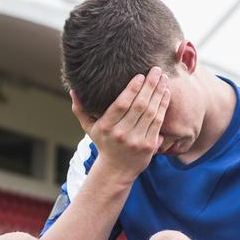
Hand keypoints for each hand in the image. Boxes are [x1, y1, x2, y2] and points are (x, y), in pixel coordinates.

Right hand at [69, 67, 170, 183]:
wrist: (116, 170)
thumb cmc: (104, 143)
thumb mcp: (89, 128)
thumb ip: (80, 109)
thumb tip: (73, 90)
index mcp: (106, 127)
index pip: (121, 104)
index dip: (132, 89)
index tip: (140, 75)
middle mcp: (121, 134)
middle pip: (139, 106)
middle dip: (150, 86)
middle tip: (156, 70)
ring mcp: (136, 140)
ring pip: (151, 113)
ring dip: (159, 93)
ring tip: (163, 78)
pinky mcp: (149, 146)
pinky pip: (158, 122)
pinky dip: (163, 106)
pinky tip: (166, 94)